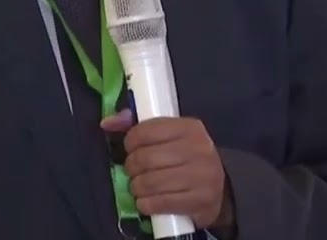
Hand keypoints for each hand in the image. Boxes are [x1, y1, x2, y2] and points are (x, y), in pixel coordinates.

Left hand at [101, 110, 233, 229]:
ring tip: (139, 187)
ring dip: (137, 187)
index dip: (130, 142)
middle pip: (146, 158)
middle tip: (134, 171)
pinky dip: (146, 204)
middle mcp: (199, 149)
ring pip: (151, 182)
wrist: (219, 188)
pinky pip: (161, 203)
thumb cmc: (186, 158)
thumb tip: (107, 123)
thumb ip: (139, 127)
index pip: (147, 131)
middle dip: (132, 167)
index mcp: (190, 128)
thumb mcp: (169, 136)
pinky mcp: (201, 200)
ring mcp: (202, 175)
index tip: (131, 149)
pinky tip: (146, 202)